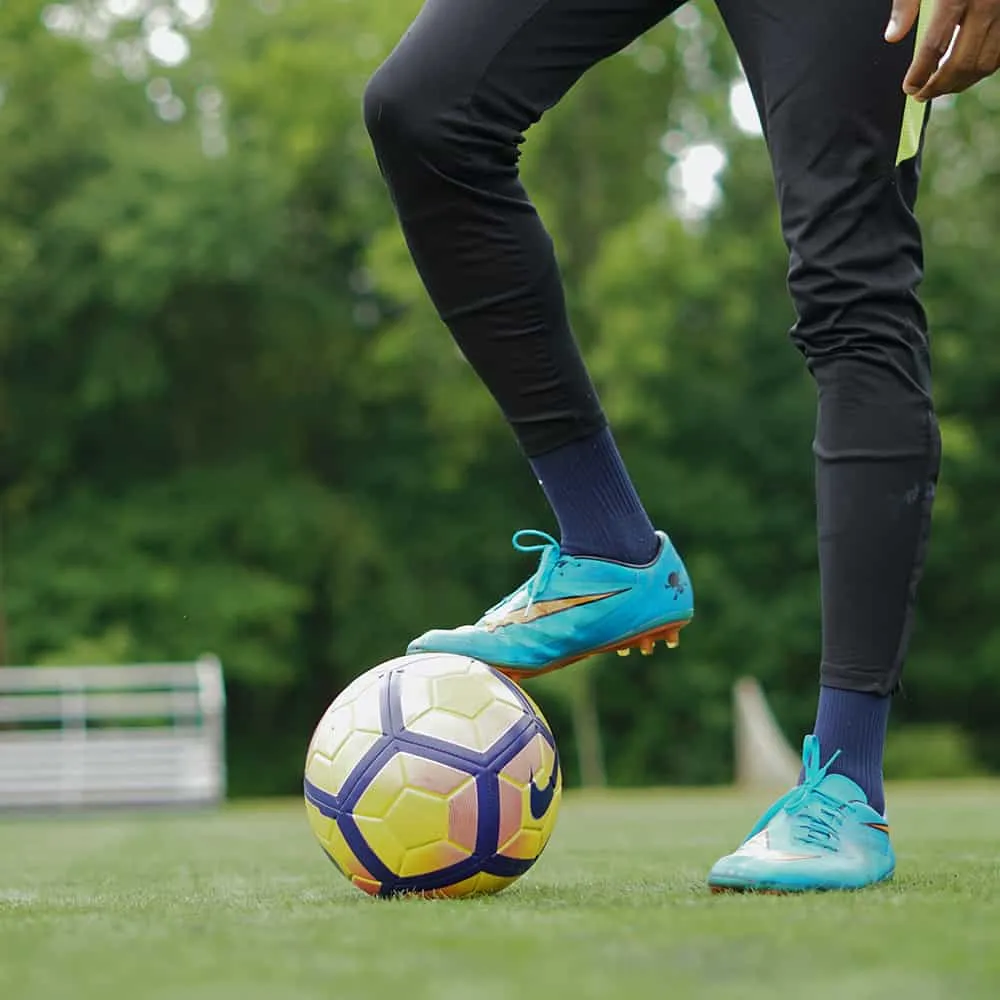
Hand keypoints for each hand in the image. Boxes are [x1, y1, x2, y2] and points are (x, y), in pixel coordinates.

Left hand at [885, 0, 999, 101]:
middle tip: (921, 95)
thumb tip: (893, 37)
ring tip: (942, 87)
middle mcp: (986, 3)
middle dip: (939, 87)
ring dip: (962, 83)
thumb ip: (906, 2)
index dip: (919, 75)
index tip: (909, 88)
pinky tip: (966, 70)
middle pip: (961, 63)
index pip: (933, 48)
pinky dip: (984, 67)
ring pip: (986, 64)